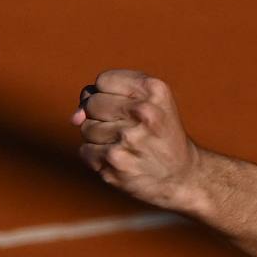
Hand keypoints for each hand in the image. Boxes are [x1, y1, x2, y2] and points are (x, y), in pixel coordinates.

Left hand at [71, 69, 201, 211]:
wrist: (181, 175)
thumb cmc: (158, 133)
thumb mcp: (148, 101)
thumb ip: (106, 95)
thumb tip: (75, 117)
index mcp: (154, 89)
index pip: (103, 80)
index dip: (109, 94)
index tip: (128, 108)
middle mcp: (143, 111)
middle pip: (91, 103)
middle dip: (101, 115)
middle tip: (127, 128)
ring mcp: (128, 138)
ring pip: (85, 127)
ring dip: (98, 137)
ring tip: (124, 144)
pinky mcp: (116, 162)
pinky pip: (84, 151)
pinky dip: (96, 156)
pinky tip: (118, 159)